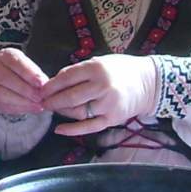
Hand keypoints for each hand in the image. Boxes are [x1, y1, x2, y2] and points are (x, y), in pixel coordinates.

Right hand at [0, 48, 48, 115]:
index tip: (41, 82)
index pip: (14, 62)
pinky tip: (33, 108)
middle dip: (25, 89)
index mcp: (4, 56)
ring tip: (38, 104)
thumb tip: (45, 87)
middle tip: (40, 96)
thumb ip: (35, 75)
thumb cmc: (22, 71)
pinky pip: (5, 106)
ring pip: (3, 94)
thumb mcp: (29, 66)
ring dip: (22, 101)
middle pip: (6, 79)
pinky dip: (21, 108)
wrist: (7, 78)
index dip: (28, 73)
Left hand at [40, 54, 157, 135]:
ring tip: (52, 109)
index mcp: (96, 68)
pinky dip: (73, 130)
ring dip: (62, 112)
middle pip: (70, 96)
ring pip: (78, 111)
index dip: (51, 85)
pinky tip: (59, 130)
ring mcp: (108, 104)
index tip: (40, 89)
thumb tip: (55, 82)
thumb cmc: (121, 69)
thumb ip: (79, 71)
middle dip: (52, 100)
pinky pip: (90, 126)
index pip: (67, 77)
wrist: (150, 82)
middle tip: (41, 102)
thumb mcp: (100, 62)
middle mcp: (102, 86)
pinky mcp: (113, 118)